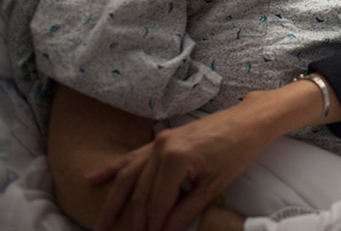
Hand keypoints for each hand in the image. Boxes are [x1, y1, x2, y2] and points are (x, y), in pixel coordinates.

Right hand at [88, 91, 280, 230]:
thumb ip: (186, 211)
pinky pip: (133, 156)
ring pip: (129, 176)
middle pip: (140, 193)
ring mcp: (159, 141)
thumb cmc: (237, 151)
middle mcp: (161, 148)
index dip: (151, 226)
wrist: (247, 120)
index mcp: (175, 160)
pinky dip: (113, 169)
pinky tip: (93, 179)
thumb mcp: (213, 186)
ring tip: (100, 224)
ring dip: (114, 201)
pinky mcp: (161, 139)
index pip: (156, 204)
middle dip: (134, 220)